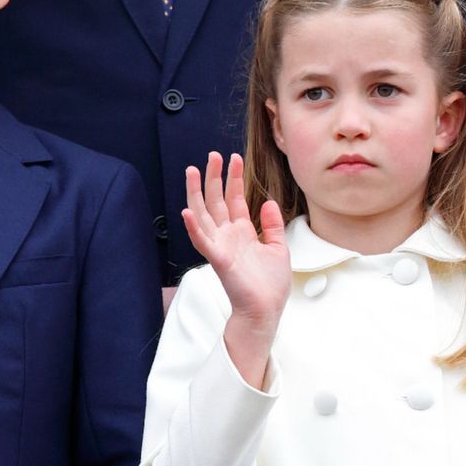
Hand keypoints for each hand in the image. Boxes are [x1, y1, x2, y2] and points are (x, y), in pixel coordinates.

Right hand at [182, 152, 289, 388]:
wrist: (266, 309)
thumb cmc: (270, 284)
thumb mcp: (278, 248)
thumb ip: (271, 225)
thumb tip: (268, 202)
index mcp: (242, 232)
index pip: (234, 199)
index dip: (233, 178)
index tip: (233, 157)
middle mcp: (228, 235)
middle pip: (216, 200)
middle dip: (214, 177)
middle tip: (212, 155)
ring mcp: (221, 246)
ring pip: (204, 214)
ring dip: (197, 193)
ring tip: (192, 171)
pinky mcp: (219, 259)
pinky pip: (202, 241)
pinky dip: (194, 227)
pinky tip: (188, 211)